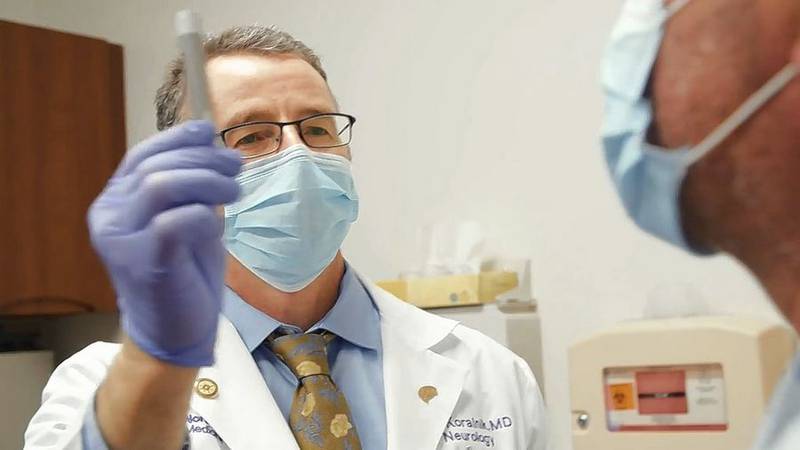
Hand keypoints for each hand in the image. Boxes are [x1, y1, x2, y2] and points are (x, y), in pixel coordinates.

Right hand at [88, 120, 240, 365]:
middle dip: (202, 158)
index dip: (176, 138)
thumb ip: (189, 186)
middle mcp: (108, 218)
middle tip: (235, 166)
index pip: (140, 156)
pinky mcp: (144, 262)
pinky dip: (204, 215)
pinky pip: (175, 221)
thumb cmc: (184, 273)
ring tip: (235, 189)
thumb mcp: (186, 218)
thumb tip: (208, 139)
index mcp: (114, 204)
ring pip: (160, 186)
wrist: (176, 332)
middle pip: (154, 167)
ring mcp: (121, 241)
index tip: (210, 132)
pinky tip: (219, 225)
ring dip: (206, 180)